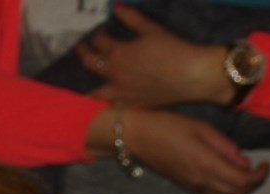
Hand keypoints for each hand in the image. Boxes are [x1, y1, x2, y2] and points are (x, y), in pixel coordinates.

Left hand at [80, 8, 233, 108]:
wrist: (191, 76)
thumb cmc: (173, 49)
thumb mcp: (152, 29)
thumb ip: (132, 18)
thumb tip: (116, 8)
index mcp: (118, 53)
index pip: (100, 42)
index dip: (98, 35)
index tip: (100, 33)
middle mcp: (115, 74)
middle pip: (90, 64)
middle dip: (84, 54)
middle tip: (81, 49)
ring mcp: (121, 93)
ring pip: (95, 93)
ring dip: (85, 89)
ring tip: (78, 89)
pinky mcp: (132, 105)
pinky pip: (111, 107)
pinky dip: (102, 107)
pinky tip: (100, 107)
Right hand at [96, 105, 268, 193]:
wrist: (137, 137)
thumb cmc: (169, 125)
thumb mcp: (202, 128)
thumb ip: (225, 146)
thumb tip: (244, 162)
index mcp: (207, 165)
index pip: (243, 182)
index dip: (259, 176)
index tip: (266, 163)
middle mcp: (201, 181)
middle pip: (236, 193)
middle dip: (252, 183)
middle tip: (259, 168)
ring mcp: (192, 186)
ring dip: (239, 186)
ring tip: (245, 169)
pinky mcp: (186, 186)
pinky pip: (213, 192)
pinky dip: (226, 186)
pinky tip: (226, 171)